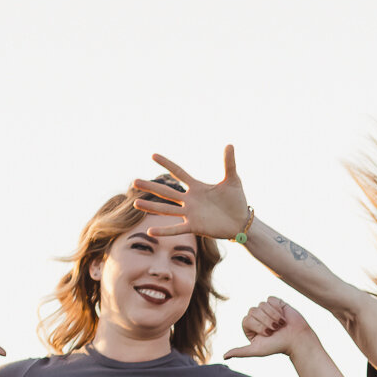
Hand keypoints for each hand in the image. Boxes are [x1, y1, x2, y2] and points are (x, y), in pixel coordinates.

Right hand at [133, 145, 250, 240]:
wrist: (242, 221)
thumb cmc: (236, 200)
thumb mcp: (232, 180)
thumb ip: (229, 163)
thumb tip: (229, 144)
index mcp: (197, 187)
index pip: (179, 172)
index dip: (167, 164)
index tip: (153, 155)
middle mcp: (190, 200)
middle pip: (167, 192)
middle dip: (151, 187)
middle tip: (134, 181)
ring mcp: (190, 214)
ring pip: (167, 209)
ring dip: (151, 207)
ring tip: (136, 203)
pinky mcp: (195, 227)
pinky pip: (177, 229)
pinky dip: (165, 230)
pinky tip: (151, 232)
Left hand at [222, 297, 316, 359]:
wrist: (298, 339)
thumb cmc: (278, 346)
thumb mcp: (257, 350)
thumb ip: (240, 352)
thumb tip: (224, 357)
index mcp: (250, 327)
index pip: (247, 319)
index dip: (258, 325)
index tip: (268, 334)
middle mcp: (257, 317)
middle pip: (253, 310)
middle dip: (266, 321)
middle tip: (276, 330)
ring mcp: (266, 309)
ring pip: (262, 305)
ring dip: (273, 316)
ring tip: (281, 324)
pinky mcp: (276, 303)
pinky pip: (270, 300)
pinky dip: (277, 308)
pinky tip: (283, 316)